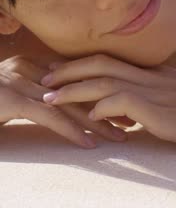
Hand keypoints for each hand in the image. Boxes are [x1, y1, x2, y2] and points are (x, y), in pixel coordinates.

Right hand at [0, 55, 127, 147]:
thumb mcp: (14, 92)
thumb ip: (39, 93)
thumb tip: (65, 103)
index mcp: (33, 64)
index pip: (77, 78)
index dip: (104, 92)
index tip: (125, 105)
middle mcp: (30, 68)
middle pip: (79, 88)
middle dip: (109, 105)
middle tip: (131, 121)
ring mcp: (21, 82)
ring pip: (70, 103)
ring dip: (99, 121)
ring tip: (120, 135)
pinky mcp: (12, 100)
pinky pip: (50, 117)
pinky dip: (73, 130)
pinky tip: (90, 143)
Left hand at [41, 54, 175, 151]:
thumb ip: (159, 100)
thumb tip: (133, 112)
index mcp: (158, 73)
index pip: (114, 60)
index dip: (84, 64)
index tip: (63, 72)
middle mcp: (154, 76)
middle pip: (103, 63)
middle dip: (69, 70)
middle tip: (46, 80)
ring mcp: (158, 91)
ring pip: (106, 80)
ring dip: (74, 89)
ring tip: (50, 99)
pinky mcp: (162, 111)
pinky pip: (122, 102)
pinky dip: (101, 107)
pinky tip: (92, 117)